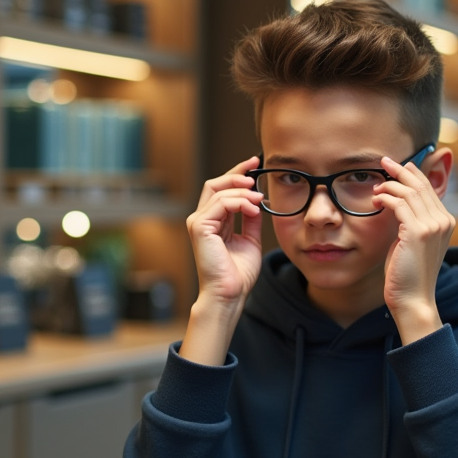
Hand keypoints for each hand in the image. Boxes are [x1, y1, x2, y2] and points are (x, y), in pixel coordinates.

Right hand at [180, 157, 264, 365]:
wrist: (230, 293)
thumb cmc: (238, 273)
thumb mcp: (250, 239)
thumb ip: (250, 219)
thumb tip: (258, 200)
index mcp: (212, 222)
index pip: (221, 190)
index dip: (237, 174)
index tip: (255, 163)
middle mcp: (202, 219)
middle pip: (215, 184)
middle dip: (237, 173)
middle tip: (256, 167)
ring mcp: (198, 223)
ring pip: (219, 191)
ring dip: (243, 191)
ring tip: (259, 199)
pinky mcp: (199, 227)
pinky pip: (221, 204)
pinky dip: (240, 202)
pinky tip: (254, 208)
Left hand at [372, 155, 455, 343]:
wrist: (413, 299)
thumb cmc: (407, 274)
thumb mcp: (410, 242)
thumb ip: (408, 222)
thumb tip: (395, 204)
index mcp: (445, 222)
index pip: (429, 189)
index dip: (412, 174)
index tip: (396, 166)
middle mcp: (444, 221)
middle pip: (421, 186)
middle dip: (401, 170)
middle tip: (384, 161)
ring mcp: (433, 226)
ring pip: (409, 192)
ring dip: (389, 185)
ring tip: (376, 185)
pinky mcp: (418, 232)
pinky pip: (399, 204)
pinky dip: (386, 198)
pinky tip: (376, 199)